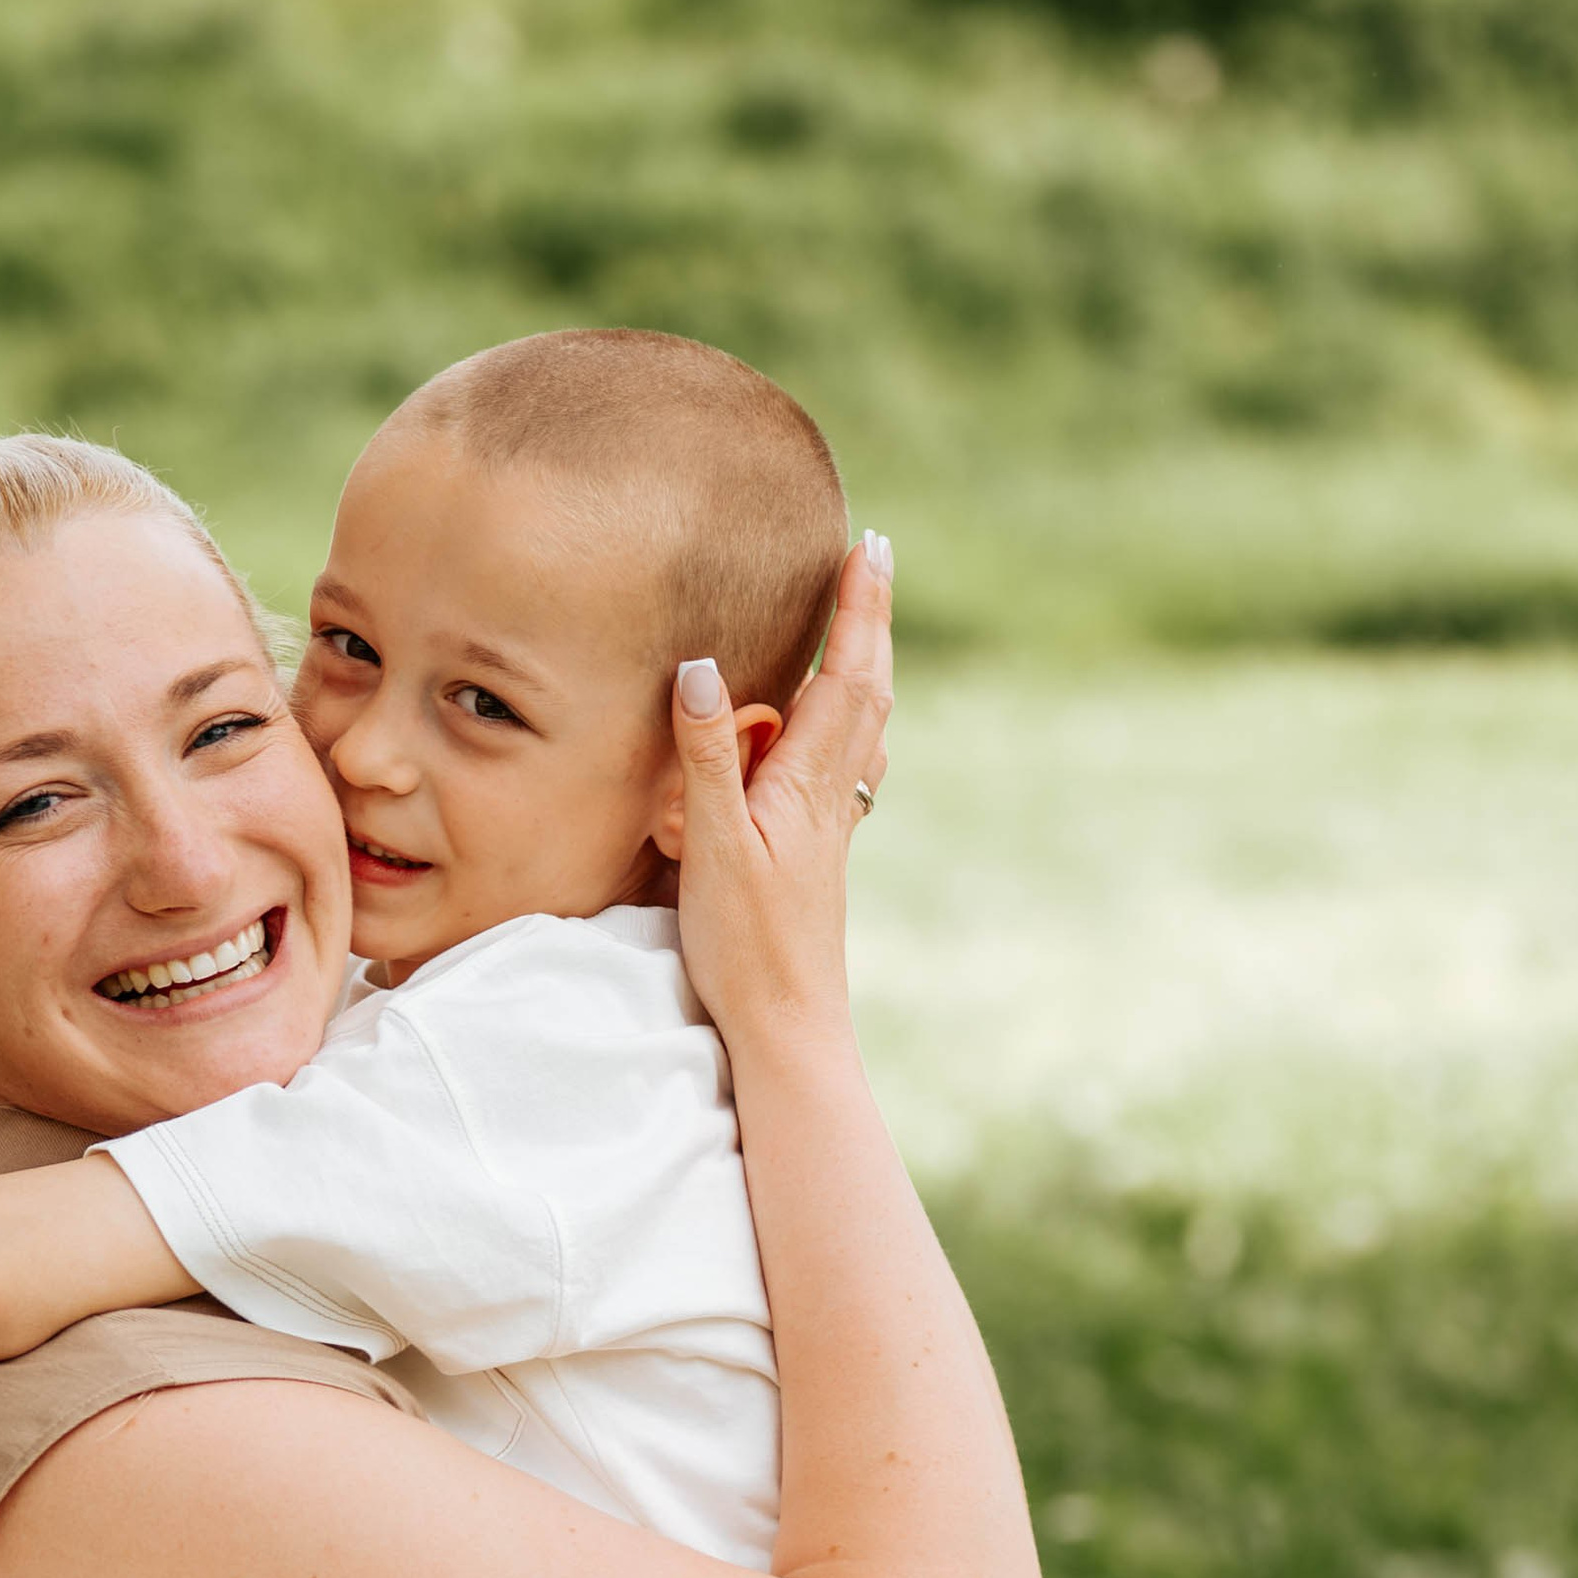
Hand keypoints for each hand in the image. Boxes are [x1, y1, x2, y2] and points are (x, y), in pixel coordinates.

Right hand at [669, 531, 893, 1034]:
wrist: (789, 1030)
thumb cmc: (747, 949)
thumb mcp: (713, 848)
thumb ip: (708, 757)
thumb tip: (703, 668)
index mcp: (807, 785)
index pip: (844, 676)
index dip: (858, 610)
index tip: (869, 547)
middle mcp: (830, 798)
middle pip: (866, 692)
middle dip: (869, 624)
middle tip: (874, 561)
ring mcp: (829, 829)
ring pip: (862, 732)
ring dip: (865, 670)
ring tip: (863, 627)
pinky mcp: (818, 856)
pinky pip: (844, 770)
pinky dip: (850, 728)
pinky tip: (843, 738)